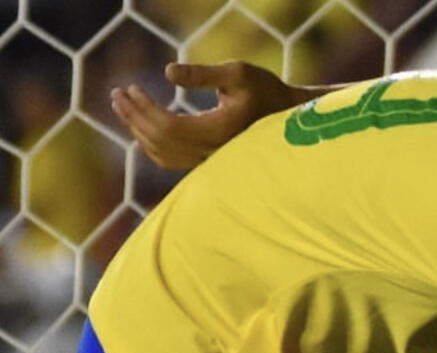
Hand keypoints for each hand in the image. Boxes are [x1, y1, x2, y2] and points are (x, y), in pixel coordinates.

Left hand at [110, 61, 295, 168]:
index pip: (168, 125)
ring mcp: (210, 160)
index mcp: (219, 130)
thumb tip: (167, 72)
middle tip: (117, 94)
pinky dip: (150, 144)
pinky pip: (170, 160)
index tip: (130, 88)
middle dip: (133, 117)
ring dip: (138, 130)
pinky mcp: (207, 161)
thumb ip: (203, 74)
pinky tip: (142, 126)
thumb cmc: (264, 90)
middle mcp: (212, 150)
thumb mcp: (237, 73)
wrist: (285, 116)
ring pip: (161, 153)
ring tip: (124, 107)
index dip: (144, 108)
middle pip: (159, 140)